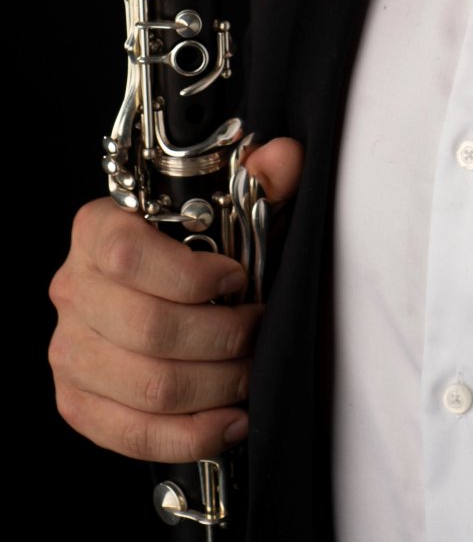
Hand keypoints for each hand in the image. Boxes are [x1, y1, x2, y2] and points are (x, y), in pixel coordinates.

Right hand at [48, 137, 302, 461]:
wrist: (154, 287)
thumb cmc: (194, 245)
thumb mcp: (230, 204)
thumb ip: (261, 180)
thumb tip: (283, 159)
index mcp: (97, 229)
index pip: (128, 255)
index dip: (192, 274)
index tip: (238, 279)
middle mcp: (73, 288)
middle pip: (149, 329)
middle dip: (223, 337)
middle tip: (257, 331)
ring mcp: (69, 350)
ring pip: (149, 386)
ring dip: (217, 385)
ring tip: (250, 371)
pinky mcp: (77, 402)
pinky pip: (132, 434)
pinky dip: (191, 434)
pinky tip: (229, 419)